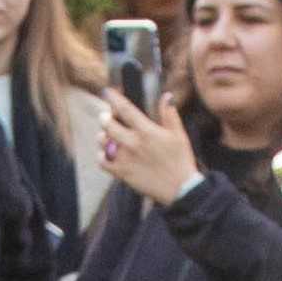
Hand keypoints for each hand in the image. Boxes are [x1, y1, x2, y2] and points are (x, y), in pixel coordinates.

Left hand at [94, 88, 197, 206]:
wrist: (180, 189)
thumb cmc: (181, 160)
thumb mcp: (178, 134)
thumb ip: (170, 114)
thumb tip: (167, 96)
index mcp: (146, 131)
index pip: (125, 109)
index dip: (114, 98)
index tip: (108, 91)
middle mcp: (133, 143)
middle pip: (108, 124)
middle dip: (104, 117)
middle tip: (106, 116)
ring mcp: (125, 159)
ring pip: (103, 142)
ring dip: (102, 136)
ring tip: (105, 134)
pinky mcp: (122, 173)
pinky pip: (103, 161)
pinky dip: (101, 155)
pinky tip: (106, 152)